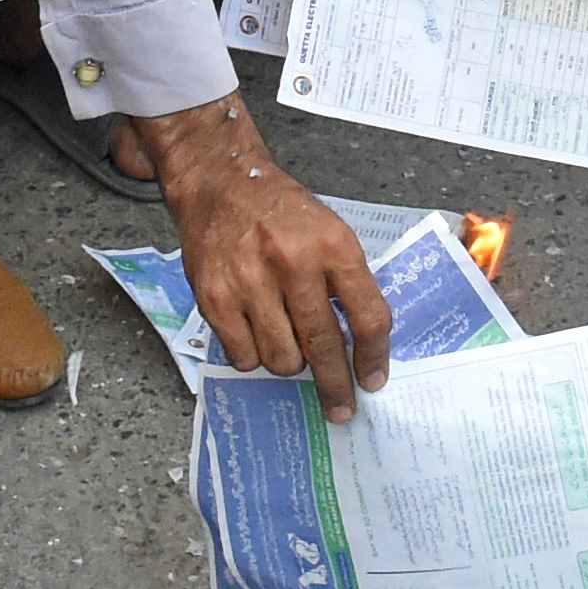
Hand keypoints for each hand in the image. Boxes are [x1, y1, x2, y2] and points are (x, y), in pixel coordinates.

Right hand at [139, 92, 391, 415]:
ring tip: (287, 343)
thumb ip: (345, 282)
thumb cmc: (280, 212)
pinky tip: (255, 335)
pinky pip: (242, 355)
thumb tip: (361, 346)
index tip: (373, 380)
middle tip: (341, 406)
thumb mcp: (328, 231)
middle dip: (336, 385)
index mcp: (333, 245)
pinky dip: (253, 356)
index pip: (367, 316)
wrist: (219, 182)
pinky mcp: (213, 296)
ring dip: (289, 363)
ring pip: (282, 359)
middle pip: (324, 345)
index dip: (373, 357)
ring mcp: (249, 281)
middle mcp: (293, 262)